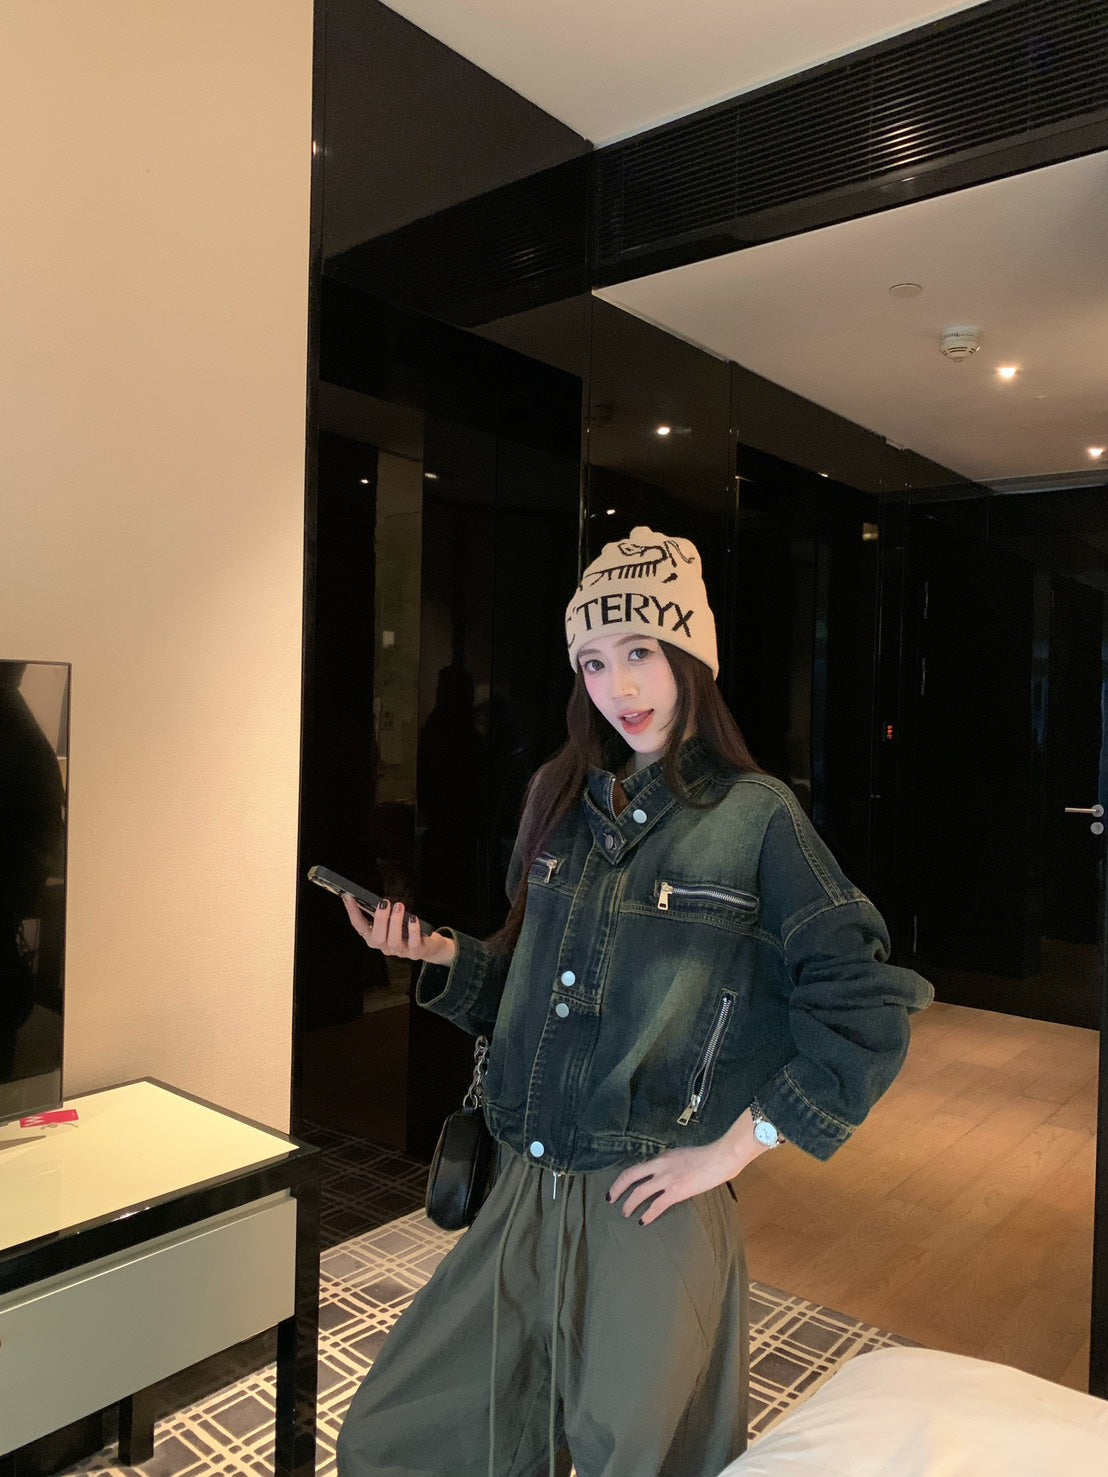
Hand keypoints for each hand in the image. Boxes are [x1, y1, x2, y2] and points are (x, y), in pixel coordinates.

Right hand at [342, 894, 456, 966]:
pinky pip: (413, 944)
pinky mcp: (416, 953)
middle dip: (379, 919)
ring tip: (399, 906)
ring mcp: (400, 952)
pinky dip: (413, 931)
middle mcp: (384, 947)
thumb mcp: (391, 920)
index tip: (349, 897)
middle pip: (376, 937)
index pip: (359, 926)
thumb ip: (382, 913)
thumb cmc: (406, 929)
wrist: (427, 945)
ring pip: (393, 941)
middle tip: (384, 902)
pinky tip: (412, 919)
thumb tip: (374, 898)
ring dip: (395, 923)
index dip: (352, 912)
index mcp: (374, 938)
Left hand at [607, 1109, 768, 1225]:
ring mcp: (667, 1179)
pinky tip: (643, 1221)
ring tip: (625, 1213)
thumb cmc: (704, 1157)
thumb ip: (668, 1165)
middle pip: (630, 1177)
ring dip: (629, 1204)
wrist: (719, 1158)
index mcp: (661, 1157)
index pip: (635, 1168)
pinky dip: (647, 1215)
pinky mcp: (676, 1192)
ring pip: (639, 1192)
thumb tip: (660, 1175)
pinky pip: (656, 1205)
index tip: (616, 1187)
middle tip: (610, 1200)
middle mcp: (659, 1166)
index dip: (622, 1179)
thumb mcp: (680, 1156)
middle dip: (617, 1190)